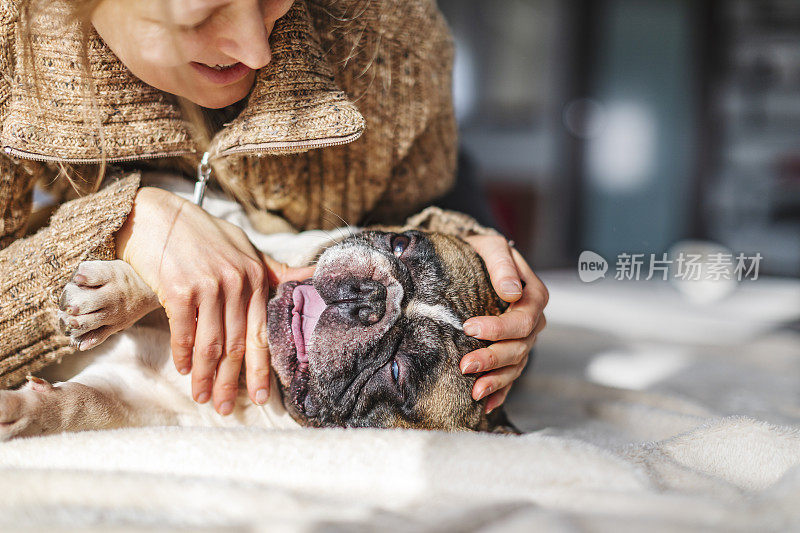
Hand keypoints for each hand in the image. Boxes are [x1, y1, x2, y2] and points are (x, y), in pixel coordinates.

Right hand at [115, 187, 313, 414]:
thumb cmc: (202, 234)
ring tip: (202, 397)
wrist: (155, 214)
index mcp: (255, 278)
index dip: (261, 369)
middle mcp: (236, 283)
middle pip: (237, 344)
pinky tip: (185, 369)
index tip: (261, 398)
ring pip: (211, 343)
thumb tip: (314, 274)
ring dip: (205, 375)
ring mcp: (208, 285)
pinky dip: (184, 354)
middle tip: (225, 408)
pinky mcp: (178, 288)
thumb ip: (274, 270)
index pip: (262, 332)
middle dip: (231, 381)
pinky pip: (184, 331)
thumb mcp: (244, 248)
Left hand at [460, 235, 547, 412]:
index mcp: (533, 296)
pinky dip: (499, 392)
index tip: (469, 328)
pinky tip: (485, 405)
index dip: (497, 328)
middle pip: (519, 347)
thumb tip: (511, 292)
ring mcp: (524, 340)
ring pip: (515, 366)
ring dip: (496, 381)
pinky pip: (509, 377)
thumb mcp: (489, 247)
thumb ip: (501, 264)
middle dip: (492, 359)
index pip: (521, 319)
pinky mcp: (511, 353)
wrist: (473, 262)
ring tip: (474, 392)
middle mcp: (533, 321)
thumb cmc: (480, 252)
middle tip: (464, 365)